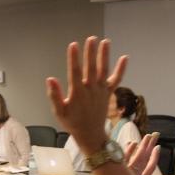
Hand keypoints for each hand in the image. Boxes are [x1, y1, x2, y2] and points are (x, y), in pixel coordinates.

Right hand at [46, 36, 127, 154]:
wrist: (90, 135)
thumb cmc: (72, 123)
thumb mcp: (59, 112)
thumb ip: (54, 95)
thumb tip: (50, 79)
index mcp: (77, 93)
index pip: (74, 71)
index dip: (73, 58)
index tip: (73, 45)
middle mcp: (90, 89)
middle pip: (91, 67)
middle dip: (91, 52)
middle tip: (91, 39)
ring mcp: (101, 91)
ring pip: (103, 70)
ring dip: (105, 55)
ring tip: (105, 41)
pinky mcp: (108, 93)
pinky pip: (116, 80)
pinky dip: (121, 69)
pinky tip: (125, 57)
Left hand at [125, 133, 159, 174]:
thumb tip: (137, 160)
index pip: (151, 168)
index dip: (155, 157)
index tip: (158, 147)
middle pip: (146, 159)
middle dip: (151, 146)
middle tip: (155, 135)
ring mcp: (128, 173)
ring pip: (139, 157)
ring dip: (144, 145)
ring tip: (148, 136)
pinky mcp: (118, 171)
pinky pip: (125, 158)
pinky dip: (130, 150)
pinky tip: (133, 142)